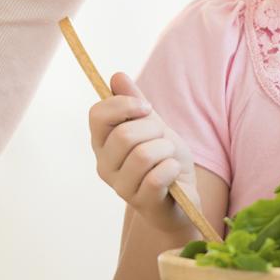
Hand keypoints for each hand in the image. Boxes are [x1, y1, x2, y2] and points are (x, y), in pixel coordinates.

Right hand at [88, 73, 197, 233]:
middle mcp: (104, 166)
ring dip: (166, 150)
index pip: (97, 115)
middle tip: (162, 139)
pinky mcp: (142, 203)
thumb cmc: (164, 160)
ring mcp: (121, 187)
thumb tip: (116, 76)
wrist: (183, 198)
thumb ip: (134, 103)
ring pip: (143, 155)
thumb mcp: (153, 126)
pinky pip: (157, 176)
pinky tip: (173, 174)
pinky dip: (173, 169)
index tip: (146, 108)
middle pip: (123, 135)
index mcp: (102, 144)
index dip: (124, 105)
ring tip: (169, 158)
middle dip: (153, 130)